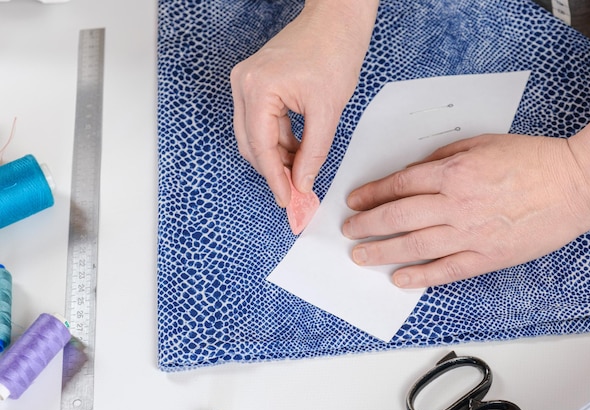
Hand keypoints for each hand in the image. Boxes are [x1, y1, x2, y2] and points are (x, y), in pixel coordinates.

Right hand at [230, 0, 377, 206]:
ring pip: (255, 135)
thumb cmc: (334, 51)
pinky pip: (261, 121)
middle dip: (273, 170)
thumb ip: (313, 151)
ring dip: (277, 156)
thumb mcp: (328, 110)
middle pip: (251, 143)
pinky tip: (296, 150)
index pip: (261, 147)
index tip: (287, 200)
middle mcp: (243, 84)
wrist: (337, 20)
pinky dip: (278, 139)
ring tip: (300, 171)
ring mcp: (246, 82)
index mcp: (258, 89)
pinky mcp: (255, 82)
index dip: (275, 179)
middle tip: (294, 192)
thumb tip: (302, 182)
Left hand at [342, 134, 589, 287]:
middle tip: (349, 231)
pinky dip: (420, 277)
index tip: (355, 202)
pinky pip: (446, 270)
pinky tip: (399, 279)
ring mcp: (471, 233)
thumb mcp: (480, 143)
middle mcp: (456, 204)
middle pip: (397, 216)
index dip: (371, 195)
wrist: (573, 184)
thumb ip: (442, 156)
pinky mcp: (488, 255)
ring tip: (360, 256)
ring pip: (414, 245)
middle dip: (367, 224)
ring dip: (382, 252)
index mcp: (453, 172)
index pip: (398, 186)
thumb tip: (412, 172)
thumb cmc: (531, 160)